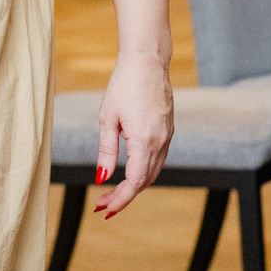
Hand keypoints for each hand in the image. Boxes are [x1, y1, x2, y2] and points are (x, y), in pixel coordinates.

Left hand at [93, 50, 173, 217]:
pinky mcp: (168, 129)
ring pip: (154, 171)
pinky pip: (158, 158)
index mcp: (145, 141)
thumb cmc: (123, 85)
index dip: (121, 199)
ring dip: (135, 185)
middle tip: (102, 204)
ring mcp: (167, 136)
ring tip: (111, 192)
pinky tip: (128, 171)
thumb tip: (102, 178)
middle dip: (124, 196)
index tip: (104, 209)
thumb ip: (106, 151)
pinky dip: (144, 171)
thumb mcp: (108, 119)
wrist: (148, 61)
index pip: (136, 182)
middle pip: (146, 181)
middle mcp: (161, 142)